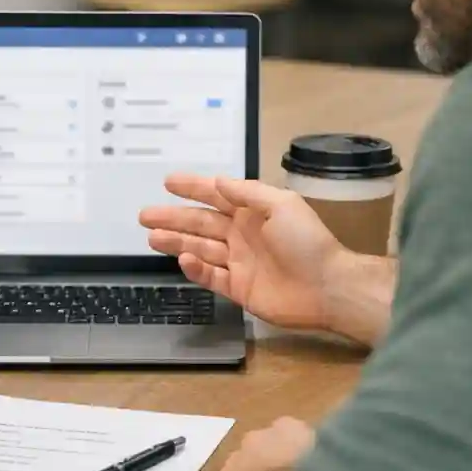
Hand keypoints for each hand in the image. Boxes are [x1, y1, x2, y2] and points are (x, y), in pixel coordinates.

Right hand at [139, 175, 345, 332]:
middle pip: (200, 224)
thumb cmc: (306, 242)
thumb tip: (219, 182)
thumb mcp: (282, 205)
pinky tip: (181, 260)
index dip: (192, 188)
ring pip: (200, 249)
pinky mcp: (239, 289)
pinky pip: (211, 276)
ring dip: (176, 242)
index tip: (168, 182)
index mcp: (253, 213)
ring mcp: (239, 262)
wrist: (327, 287)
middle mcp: (242, 235)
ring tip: (151, 237)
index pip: (216, 196)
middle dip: (173, 218)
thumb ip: (248, 193)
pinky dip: (195, 269)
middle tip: (145, 215)